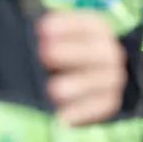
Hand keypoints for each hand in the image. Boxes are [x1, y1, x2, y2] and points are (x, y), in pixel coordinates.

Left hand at [36, 12, 125, 126]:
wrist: (87, 78)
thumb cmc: (59, 56)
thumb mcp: (53, 40)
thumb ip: (44, 39)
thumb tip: (29, 37)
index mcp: (98, 31)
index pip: (89, 24)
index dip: (67, 25)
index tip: (41, 29)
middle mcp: (110, 52)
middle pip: (99, 51)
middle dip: (72, 52)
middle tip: (44, 55)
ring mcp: (113, 77)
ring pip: (105, 80)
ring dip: (79, 84)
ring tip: (52, 90)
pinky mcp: (110, 101)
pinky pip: (103, 107)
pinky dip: (84, 111)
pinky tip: (63, 117)